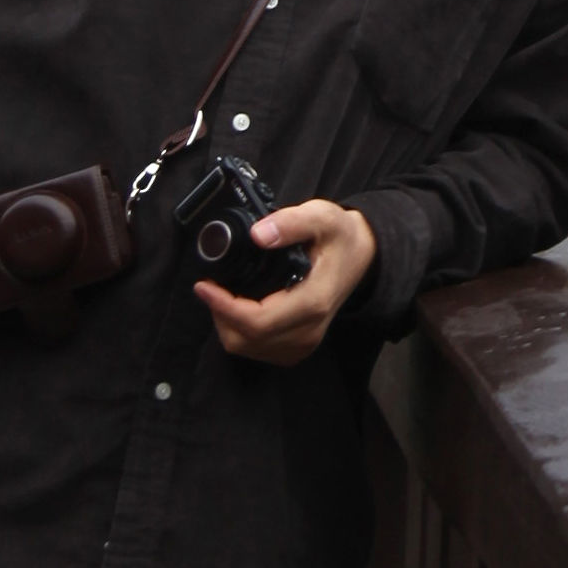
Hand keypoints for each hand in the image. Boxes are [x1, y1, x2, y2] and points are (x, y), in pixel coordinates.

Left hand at [193, 199, 376, 365]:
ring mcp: (305, 342)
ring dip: (227, 324)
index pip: (256, 321)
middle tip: (211, 286)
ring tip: (222, 295)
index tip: (204, 285)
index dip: (223, 306)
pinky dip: (241, 332)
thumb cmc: (341, 236)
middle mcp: (308, 330)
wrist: (362, 255)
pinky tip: (240, 308)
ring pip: (248, 348)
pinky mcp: (300, 346)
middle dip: (220, 314)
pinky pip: (259, 349)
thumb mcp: (322, 217)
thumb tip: (258, 234)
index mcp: (311, 302)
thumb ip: (291, 223)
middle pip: (246, 339)